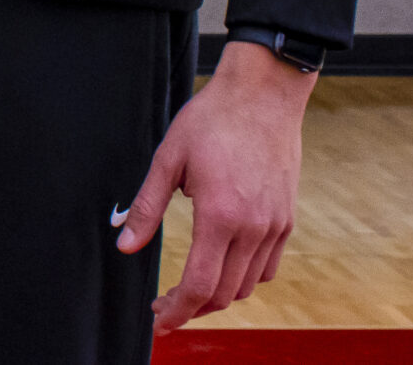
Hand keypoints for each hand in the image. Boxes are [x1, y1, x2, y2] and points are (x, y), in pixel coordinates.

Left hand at [114, 38, 313, 333]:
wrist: (264, 94)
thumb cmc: (213, 120)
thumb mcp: (168, 158)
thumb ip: (148, 207)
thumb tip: (125, 244)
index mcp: (220, 216)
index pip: (198, 285)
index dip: (176, 311)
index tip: (159, 319)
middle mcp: (253, 228)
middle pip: (223, 294)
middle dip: (192, 308)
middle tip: (166, 305)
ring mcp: (275, 226)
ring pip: (246, 286)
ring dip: (217, 295)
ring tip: (191, 288)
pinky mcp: (286, 219)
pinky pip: (267, 268)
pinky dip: (244, 278)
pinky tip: (223, 265)